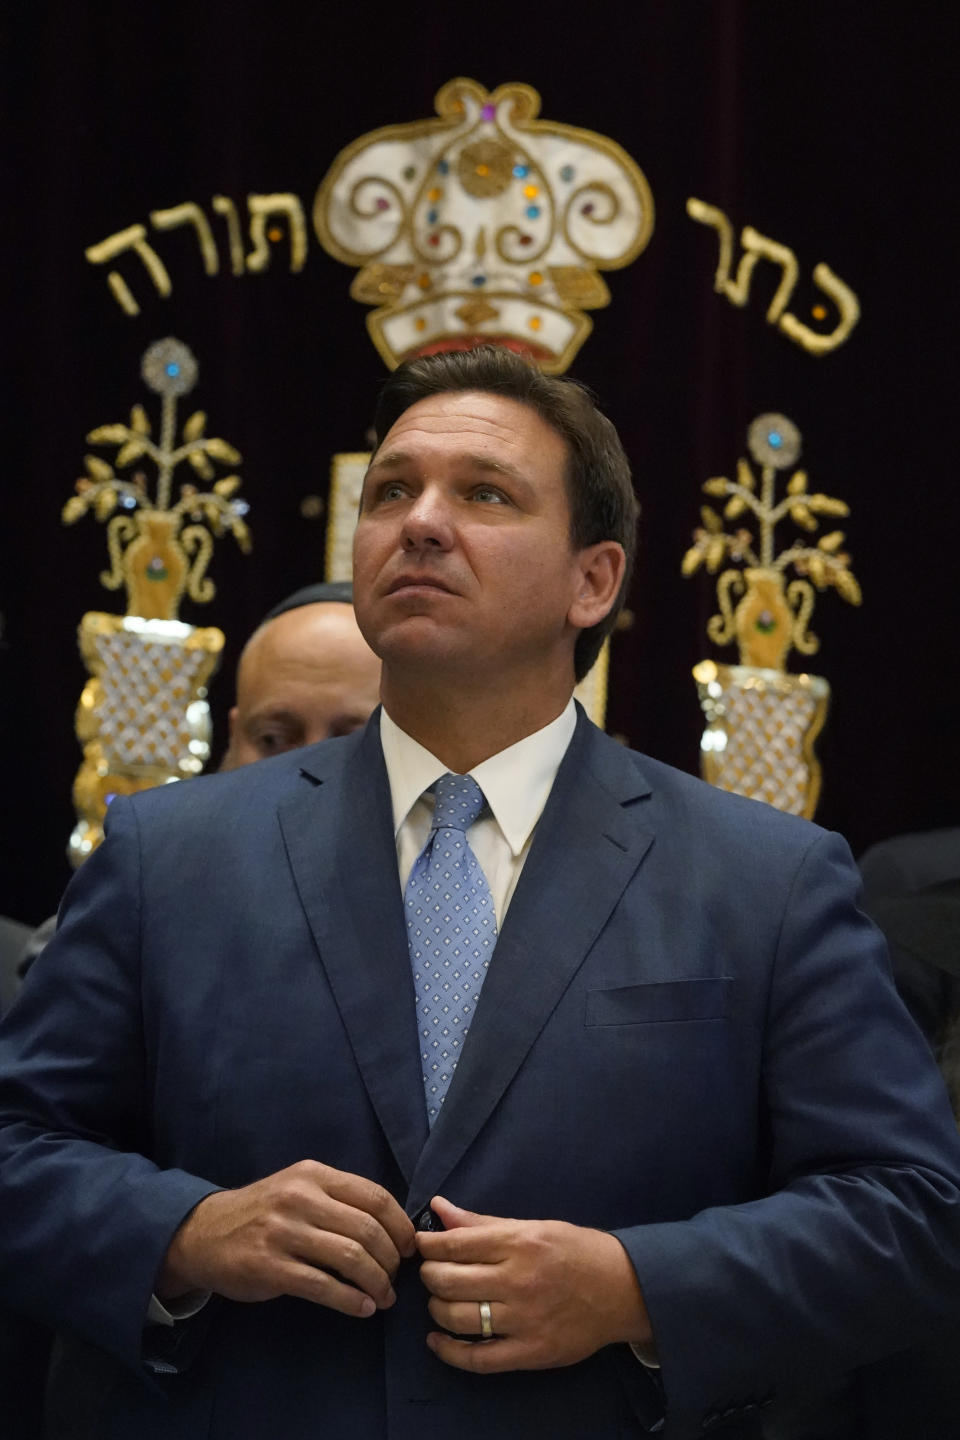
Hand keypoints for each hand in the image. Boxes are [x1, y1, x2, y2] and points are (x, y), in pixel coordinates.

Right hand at [158, 1160, 415, 1317]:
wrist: (203, 1233)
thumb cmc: (263, 1213)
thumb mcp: (299, 1189)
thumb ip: (339, 1200)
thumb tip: (393, 1228)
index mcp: (314, 1175)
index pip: (374, 1196)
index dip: (401, 1225)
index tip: (410, 1248)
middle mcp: (300, 1198)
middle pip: (367, 1229)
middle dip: (391, 1259)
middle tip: (396, 1278)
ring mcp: (283, 1232)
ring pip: (350, 1257)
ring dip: (377, 1283)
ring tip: (383, 1297)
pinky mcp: (270, 1267)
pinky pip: (323, 1286)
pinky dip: (350, 1300)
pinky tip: (362, 1308)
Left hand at [417, 1195, 653, 1371]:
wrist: (621, 1289)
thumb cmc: (574, 1250)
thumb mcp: (532, 1226)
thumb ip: (482, 1222)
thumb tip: (438, 1208)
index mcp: (519, 1242)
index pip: (455, 1244)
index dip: (429, 1245)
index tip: (422, 1245)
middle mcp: (518, 1280)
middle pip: (449, 1281)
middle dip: (429, 1276)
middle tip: (430, 1273)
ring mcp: (524, 1319)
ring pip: (458, 1318)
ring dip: (436, 1308)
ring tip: (439, 1300)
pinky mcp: (530, 1352)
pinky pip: (478, 1359)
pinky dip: (449, 1352)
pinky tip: (437, 1340)